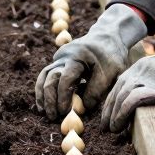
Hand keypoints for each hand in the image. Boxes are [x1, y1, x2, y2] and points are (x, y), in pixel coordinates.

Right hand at [34, 4, 146, 119]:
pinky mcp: (58, 61)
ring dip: (43, 95)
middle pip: (51, 77)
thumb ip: (97, 90)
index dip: (64, 96)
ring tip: (44, 112)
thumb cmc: (112, 56)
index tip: (65, 112)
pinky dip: (44, 89)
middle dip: (51, 98)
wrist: (107, 37)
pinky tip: (44, 103)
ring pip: (45, 75)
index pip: (66, 78)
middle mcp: (64, 55)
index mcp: (78, 56)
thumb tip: (83, 108)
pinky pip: (46, 75)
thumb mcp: (111, 73)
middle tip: (54, 116)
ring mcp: (59, 57)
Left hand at [101, 32, 154, 131]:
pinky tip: (120, 125)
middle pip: (117, 91)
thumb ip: (152, 86)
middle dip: (109, 110)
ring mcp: (146, 77)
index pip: (120, 85)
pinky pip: (131, 101)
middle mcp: (140, 70)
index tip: (109, 115)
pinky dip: (122, 114)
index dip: (112, 102)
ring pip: (121, 96)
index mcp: (141, 66)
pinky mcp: (154, 87)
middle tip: (106, 126)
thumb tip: (141, 106)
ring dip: (114, 115)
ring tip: (113, 130)